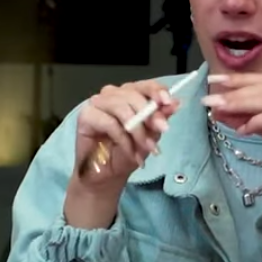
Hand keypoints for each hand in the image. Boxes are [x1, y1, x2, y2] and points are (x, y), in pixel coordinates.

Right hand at [64, 80, 178, 227]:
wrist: (108, 175)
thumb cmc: (127, 152)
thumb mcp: (150, 135)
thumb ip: (161, 118)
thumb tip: (175, 103)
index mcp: (129, 94)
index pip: (145, 85)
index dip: (157, 91)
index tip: (167, 102)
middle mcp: (112, 94)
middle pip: (133, 95)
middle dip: (150, 115)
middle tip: (162, 131)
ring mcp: (97, 103)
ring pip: (122, 108)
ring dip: (138, 132)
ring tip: (146, 149)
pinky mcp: (85, 115)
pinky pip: (109, 123)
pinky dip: (123, 140)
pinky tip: (130, 152)